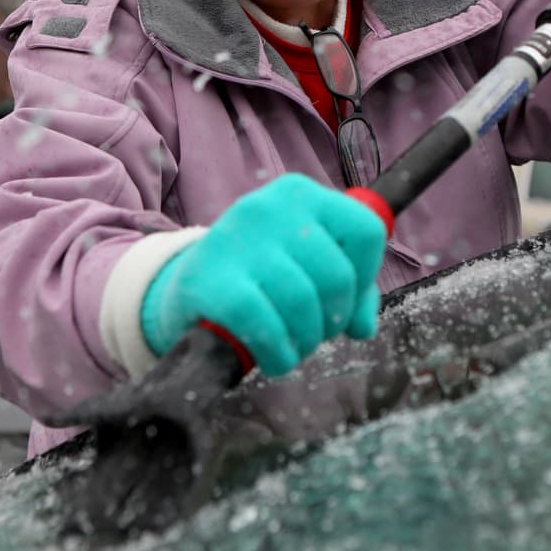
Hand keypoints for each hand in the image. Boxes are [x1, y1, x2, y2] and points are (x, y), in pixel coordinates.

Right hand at [140, 173, 387, 376]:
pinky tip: (272, 357)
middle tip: (312, 331)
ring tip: (291, 345)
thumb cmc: (256, 276)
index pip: (366, 230)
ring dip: (304, 341)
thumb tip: (363, 324)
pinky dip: (278, 354)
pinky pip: (265, 326)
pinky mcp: (211, 282)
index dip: (366, 276)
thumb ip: (347, 285)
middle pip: (338, 276)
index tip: (344, 299)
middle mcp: (267, 207)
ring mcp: (236, 242)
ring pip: (303, 304)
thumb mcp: (302, 264)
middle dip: (332, 318)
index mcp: (299, 193)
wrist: (184, 289)